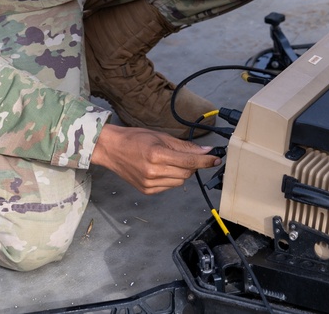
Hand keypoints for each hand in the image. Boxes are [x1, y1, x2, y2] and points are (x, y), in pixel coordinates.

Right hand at [91, 124, 220, 194]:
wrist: (112, 149)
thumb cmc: (135, 139)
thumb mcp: (161, 137)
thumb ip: (184, 146)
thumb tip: (205, 151)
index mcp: (157, 154)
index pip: (189, 161)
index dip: (205, 160)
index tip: (216, 159)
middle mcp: (153, 171)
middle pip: (187, 172)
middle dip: (193, 164)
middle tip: (190, 155)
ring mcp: (150, 183)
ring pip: (180, 181)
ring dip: (182, 171)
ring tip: (171, 161)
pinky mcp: (147, 191)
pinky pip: (169, 186)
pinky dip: (172, 178)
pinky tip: (163, 169)